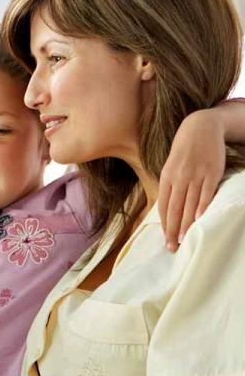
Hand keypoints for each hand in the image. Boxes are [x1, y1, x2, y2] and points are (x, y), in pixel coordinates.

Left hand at [159, 109, 224, 251]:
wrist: (200, 128)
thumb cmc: (184, 151)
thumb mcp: (170, 167)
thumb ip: (169, 186)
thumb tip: (166, 208)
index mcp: (166, 177)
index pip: (163, 206)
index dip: (164, 225)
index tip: (165, 240)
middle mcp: (179, 178)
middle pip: (174, 209)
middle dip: (172, 230)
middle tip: (172, 247)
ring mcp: (195, 175)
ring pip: (189, 204)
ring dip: (185, 224)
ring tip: (184, 240)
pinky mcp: (211, 172)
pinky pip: (206, 193)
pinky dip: (201, 207)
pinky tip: (198, 220)